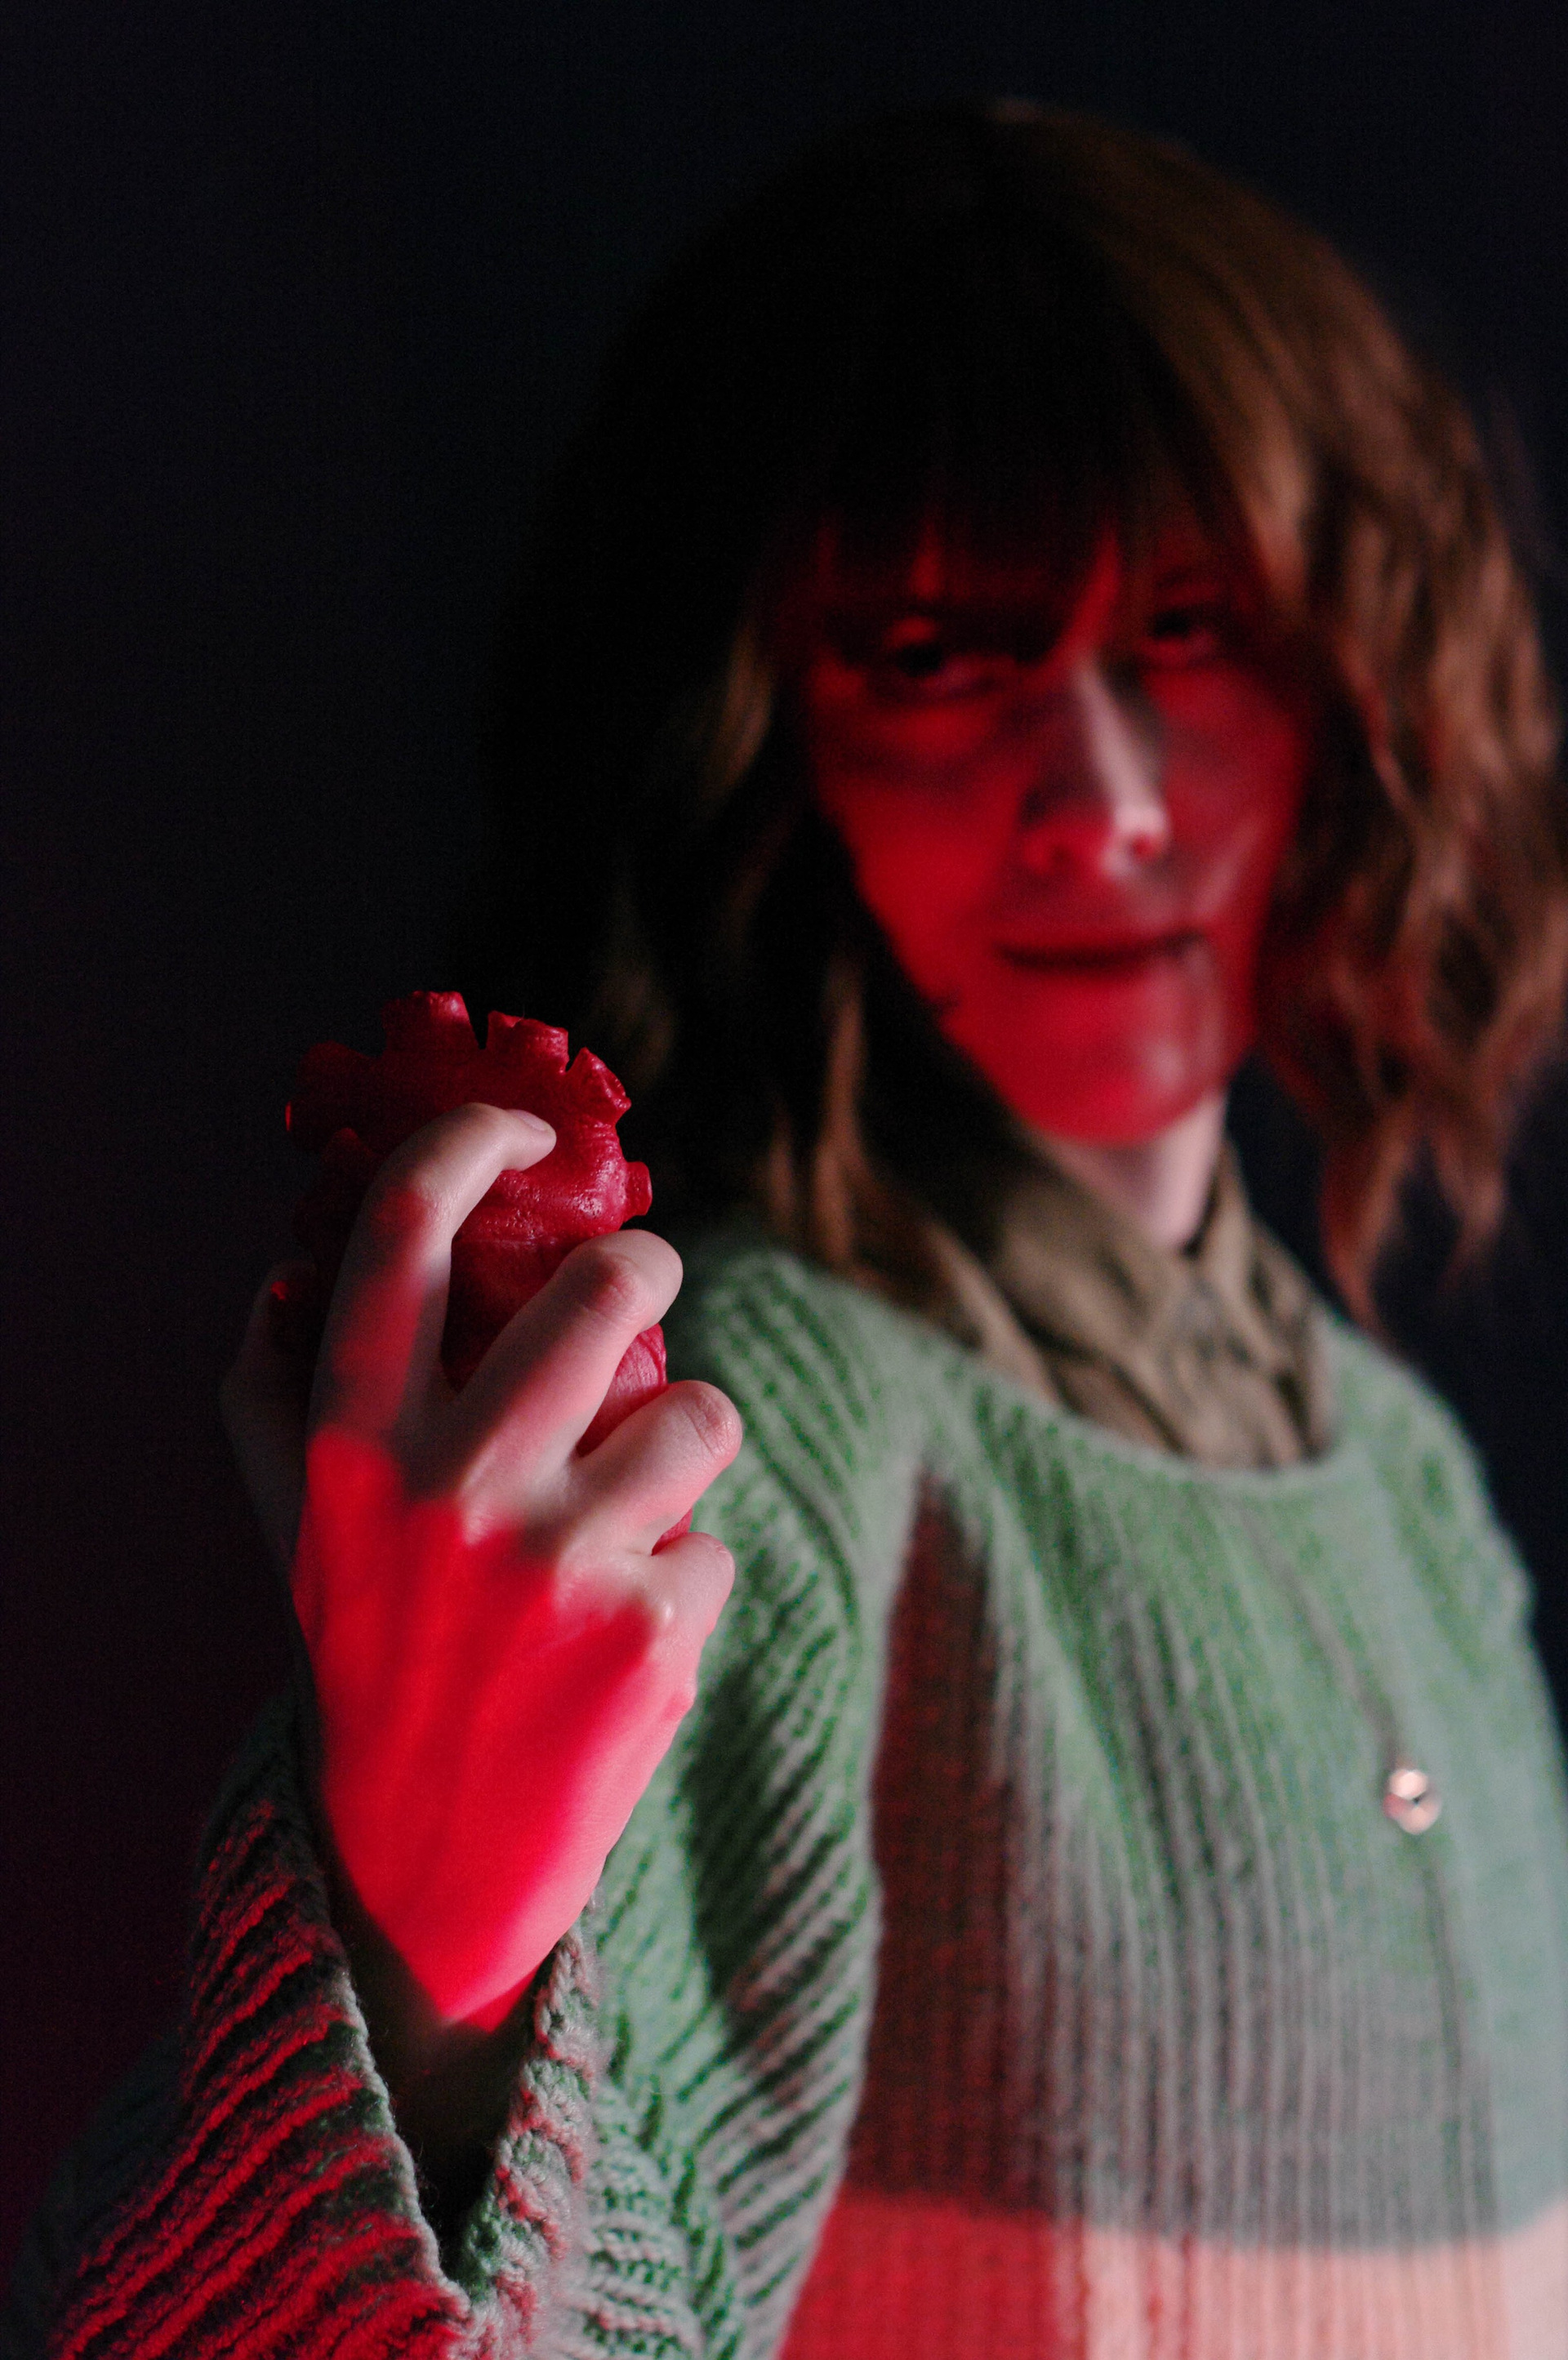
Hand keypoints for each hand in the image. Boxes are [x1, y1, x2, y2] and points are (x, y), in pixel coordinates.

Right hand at [223, 1104, 739, 2031]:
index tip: (517, 1131)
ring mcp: (561, 1559)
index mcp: (354, 1443)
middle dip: (647, 1269)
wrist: (425, 1861)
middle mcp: (452, 1487)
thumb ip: (278, 1387)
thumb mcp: (295, 1523)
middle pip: (608, 1288)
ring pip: (703, 1412)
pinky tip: (621, 1641)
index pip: (404, 1233)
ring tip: (629, 1508)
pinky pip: (716, 1541)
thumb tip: (295, 1249)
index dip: (467, 1143)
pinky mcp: (654, 1631)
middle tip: (643, 1287)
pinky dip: (683, 1580)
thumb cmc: (368, 1656)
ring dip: (685, 1444)